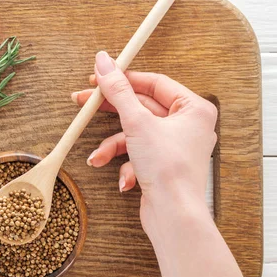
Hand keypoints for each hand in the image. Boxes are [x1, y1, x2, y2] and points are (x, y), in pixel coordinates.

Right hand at [71, 51, 217, 227]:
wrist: (174, 216)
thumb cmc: (168, 169)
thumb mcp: (137, 122)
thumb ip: (118, 90)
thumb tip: (104, 61)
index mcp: (193, 108)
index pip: (154, 82)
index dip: (123, 79)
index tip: (98, 77)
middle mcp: (188, 125)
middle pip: (141, 108)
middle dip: (111, 113)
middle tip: (83, 103)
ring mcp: (176, 146)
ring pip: (136, 135)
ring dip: (114, 147)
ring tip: (98, 158)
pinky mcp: (164, 165)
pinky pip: (139, 154)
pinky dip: (126, 165)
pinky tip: (124, 180)